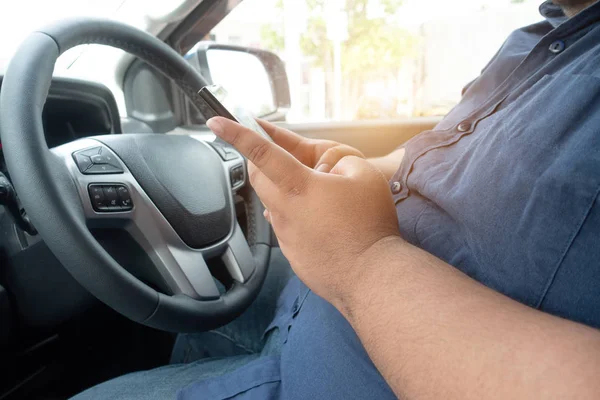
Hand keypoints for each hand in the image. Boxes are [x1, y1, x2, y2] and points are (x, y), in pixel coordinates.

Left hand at [207, 117, 400, 305]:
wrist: (370, 276)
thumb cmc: (369, 225)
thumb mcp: (364, 175)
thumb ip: (340, 161)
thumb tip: (325, 170)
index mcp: (298, 186)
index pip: (261, 153)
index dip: (237, 133)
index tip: (215, 122)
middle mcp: (284, 210)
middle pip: (257, 177)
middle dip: (260, 161)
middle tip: (278, 155)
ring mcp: (285, 235)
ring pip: (273, 203)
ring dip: (282, 190)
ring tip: (315, 192)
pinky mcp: (292, 254)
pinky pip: (286, 227)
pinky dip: (295, 216)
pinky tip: (319, 221)